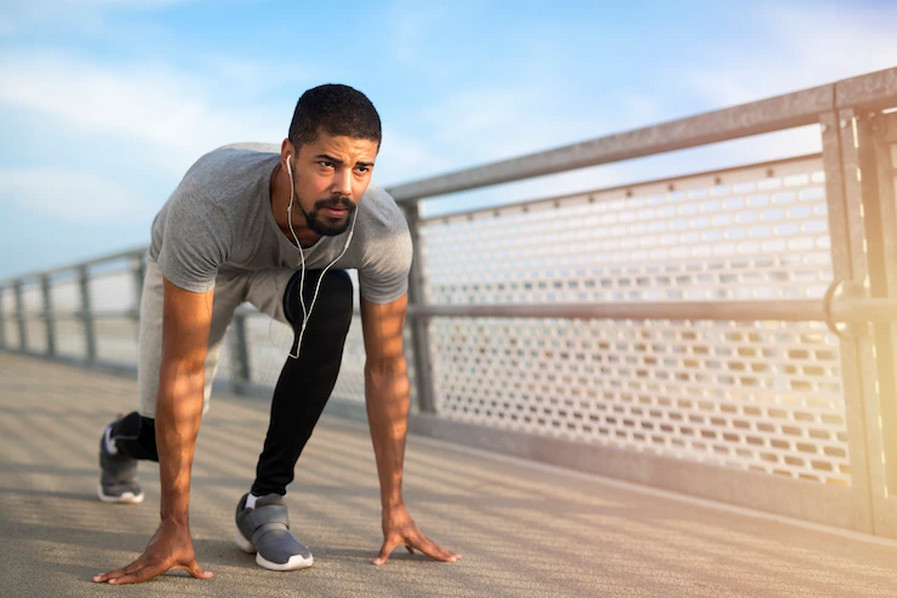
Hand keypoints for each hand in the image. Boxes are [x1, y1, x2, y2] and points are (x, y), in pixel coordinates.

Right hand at [92, 518, 212, 584]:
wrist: (174, 523)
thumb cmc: (184, 542)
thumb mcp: (190, 558)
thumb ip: (198, 571)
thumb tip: (211, 577)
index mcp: (159, 563)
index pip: (140, 574)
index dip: (126, 579)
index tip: (111, 583)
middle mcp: (148, 560)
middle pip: (128, 571)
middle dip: (111, 578)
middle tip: (95, 581)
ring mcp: (144, 557)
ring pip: (126, 568)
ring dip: (111, 574)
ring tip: (95, 579)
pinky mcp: (143, 555)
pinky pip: (129, 565)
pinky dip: (118, 571)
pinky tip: (109, 576)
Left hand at [373, 503, 461, 565]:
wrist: (393, 504)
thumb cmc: (392, 520)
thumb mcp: (388, 538)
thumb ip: (383, 552)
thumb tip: (376, 564)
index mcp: (417, 539)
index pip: (432, 551)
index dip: (443, 556)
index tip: (454, 560)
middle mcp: (419, 536)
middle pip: (436, 547)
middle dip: (447, 553)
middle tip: (459, 557)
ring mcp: (416, 533)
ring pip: (430, 544)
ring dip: (438, 550)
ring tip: (446, 555)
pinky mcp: (410, 531)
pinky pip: (418, 542)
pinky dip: (419, 548)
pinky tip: (413, 554)